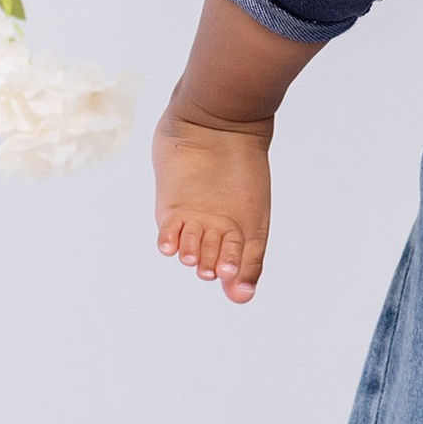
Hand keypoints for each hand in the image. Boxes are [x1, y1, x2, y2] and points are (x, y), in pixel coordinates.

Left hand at [155, 107, 271, 304]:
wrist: (217, 126)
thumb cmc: (243, 168)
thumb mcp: (254, 218)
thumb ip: (250, 258)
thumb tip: (242, 298)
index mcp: (244, 229)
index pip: (237, 265)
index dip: (233, 274)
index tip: (229, 274)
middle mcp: (218, 227)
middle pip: (211, 260)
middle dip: (210, 265)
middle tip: (212, 263)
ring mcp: (194, 217)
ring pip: (189, 250)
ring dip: (190, 255)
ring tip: (192, 255)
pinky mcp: (170, 208)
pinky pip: (168, 234)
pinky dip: (169, 243)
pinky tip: (171, 246)